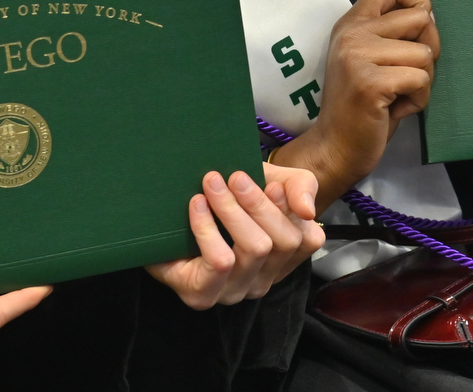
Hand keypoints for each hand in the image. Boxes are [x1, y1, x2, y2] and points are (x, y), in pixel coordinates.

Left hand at [145, 165, 325, 308]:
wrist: (166, 217)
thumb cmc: (224, 198)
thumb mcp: (269, 180)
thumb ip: (299, 186)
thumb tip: (307, 210)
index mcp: (282, 257)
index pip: (307, 240)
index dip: (291, 210)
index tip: (270, 183)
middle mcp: (263, 280)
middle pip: (281, 243)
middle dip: (257, 203)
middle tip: (234, 176)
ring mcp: (234, 292)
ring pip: (253, 250)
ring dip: (231, 209)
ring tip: (211, 183)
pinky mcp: (203, 296)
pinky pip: (219, 261)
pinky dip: (208, 227)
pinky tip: (196, 204)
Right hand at [266, 0, 438, 206]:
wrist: (335, 148)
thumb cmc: (362, 107)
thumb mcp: (373, 59)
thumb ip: (393, 34)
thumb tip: (429, 15)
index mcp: (353, 23)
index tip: (417, 29)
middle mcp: (352, 32)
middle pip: (420, 18)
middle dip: (426, 50)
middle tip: (406, 76)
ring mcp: (357, 55)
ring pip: (424, 54)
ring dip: (421, 82)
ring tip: (395, 97)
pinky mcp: (370, 81)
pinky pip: (420, 79)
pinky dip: (417, 99)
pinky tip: (393, 109)